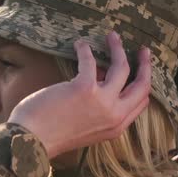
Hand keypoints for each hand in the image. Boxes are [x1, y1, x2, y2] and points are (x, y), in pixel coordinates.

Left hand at [7, 32, 151, 159]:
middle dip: (145, 65)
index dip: (142, 84)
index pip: (141, 102)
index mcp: (115, 127)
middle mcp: (114, 115)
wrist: (32, 140)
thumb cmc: (51, 133)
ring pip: (121, 67)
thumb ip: (98, 109)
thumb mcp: (86, 127)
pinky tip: (80, 44)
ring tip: (112, 36)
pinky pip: (90, 61)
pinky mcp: (84, 88)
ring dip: (118, 48)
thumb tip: (101, 79)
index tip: (140, 72)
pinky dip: (85, 50)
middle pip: (142, 85)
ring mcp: (102, 101)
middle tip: (144, 51)